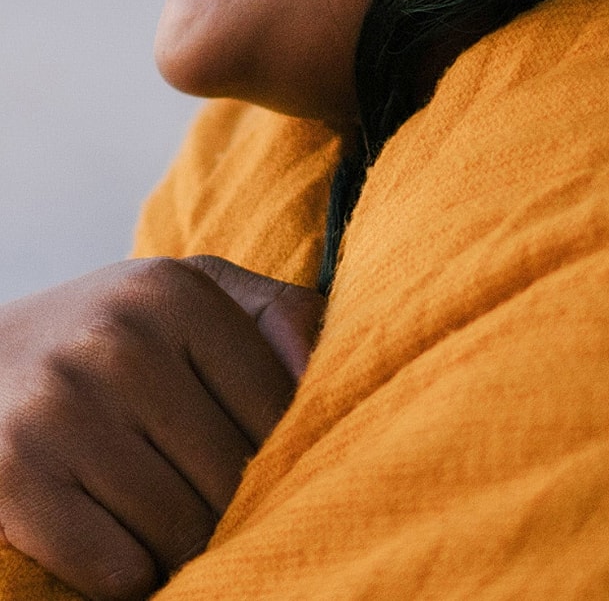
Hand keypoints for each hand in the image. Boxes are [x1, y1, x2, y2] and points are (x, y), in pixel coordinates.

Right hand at [0, 255, 323, 600]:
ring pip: (180, 532)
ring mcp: (60, 408)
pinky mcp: (12, 477)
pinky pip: (117, 572)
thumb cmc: (110, 337)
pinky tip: (121, 544)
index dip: (282, 457)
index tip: (263, 469)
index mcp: (175, 292)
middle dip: (233, 509)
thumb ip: (274, 314)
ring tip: (172, 525)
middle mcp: (118, 341)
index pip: (279, 408)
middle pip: (232, 477)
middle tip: (216, 508)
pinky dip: (131, 579)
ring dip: (186, 550)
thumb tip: (322, 371)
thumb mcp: (187, 297)